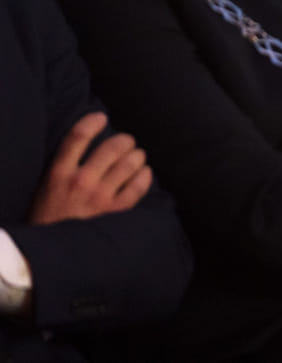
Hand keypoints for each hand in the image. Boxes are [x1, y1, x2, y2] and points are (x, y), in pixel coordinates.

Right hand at [30, 112, 151, 224]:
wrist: (52, 252)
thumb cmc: (50, 217)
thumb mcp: (47, 188)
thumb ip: (65, 167)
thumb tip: (89, 145)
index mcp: (59, 173)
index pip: (77, 137)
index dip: (92, 122)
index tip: (101, 117)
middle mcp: (81, 181)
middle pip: (113, 147)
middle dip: (125, 141)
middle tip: (127, 143)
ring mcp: (100, 196)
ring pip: (130, 163)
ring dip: (137, 156)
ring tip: (137, 158)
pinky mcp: (115, 211)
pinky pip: (138, 186)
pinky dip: (145, 176)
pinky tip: (144, 173)